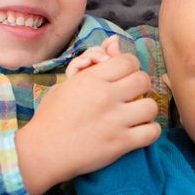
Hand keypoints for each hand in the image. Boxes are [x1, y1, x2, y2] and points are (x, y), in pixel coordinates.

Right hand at [15, 38, 159, 194]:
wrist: (42, 152)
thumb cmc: (51, 116)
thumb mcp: (67, 84)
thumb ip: (92, 63)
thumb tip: (114, 42)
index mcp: (91, 80)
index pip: (128, 61)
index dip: (129, 67)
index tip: (123, 77)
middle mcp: (105, 97)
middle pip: (143, 80)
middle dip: (139, 86)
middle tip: (131, 95)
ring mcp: (114, 121)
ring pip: (151, 106)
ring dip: (145, 110)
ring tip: (135, 114)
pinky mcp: (120, 144)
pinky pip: (151, 132)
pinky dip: (149, 131)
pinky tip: (138, 131)